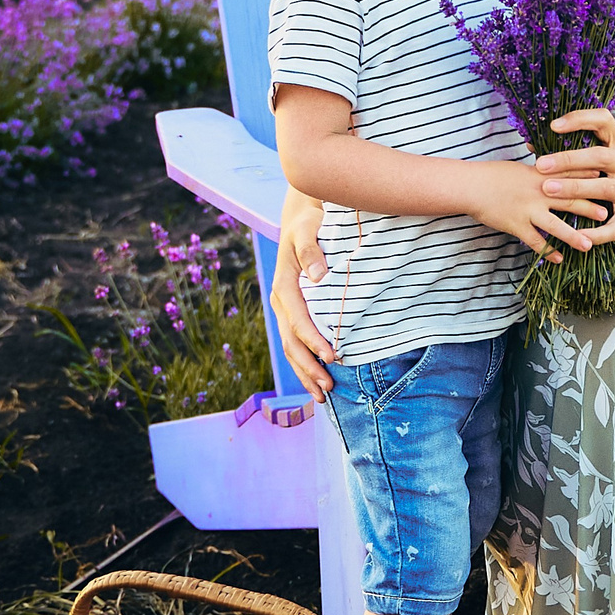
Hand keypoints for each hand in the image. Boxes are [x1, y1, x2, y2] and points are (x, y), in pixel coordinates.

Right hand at [272, 189, 335, 401]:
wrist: (302, 219)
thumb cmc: (311, 222)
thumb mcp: (309, 228)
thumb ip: (311, 250)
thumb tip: (317, 275)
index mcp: (285, 284)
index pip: (298, 319)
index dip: (313, 340)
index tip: (332, 356)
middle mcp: (281, 301)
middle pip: (291, 342)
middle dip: (309, 367)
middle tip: (329, 387)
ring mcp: (286, 310)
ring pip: (291, 348)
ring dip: (305, 372)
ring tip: (323, 395)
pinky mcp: (294, 313)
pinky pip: (297, 343)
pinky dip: (306, 364)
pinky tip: (318, 381)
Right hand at [466, 160, 614, 260]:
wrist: (471, 186)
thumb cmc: (494, 175)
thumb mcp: (521, 168)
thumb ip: (542, 173)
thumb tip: (558, 174)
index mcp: (541, 175)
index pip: (570, 174)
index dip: (590, 177)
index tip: (608, 179)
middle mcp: (538, 192)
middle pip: (569, 200)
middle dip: (590, 207)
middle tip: (608, 214)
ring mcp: (528, 210)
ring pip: (555, 225)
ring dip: (573, 236)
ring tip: (589, 244)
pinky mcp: (516, 225)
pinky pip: (536, 241)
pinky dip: (548, 252)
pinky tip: (560, 260)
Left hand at [532, 108, 614, 241]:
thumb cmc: (612, 174)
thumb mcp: (600, 157)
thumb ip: (572, 149)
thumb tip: (531, 145)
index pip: (604, 121)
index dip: (580, 120)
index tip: (553, 126)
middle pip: (601, 156)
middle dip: (569, 160)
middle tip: (541, 165)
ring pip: (604, 188)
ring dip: (574, 188)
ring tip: (548, 189)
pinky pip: (612, 226)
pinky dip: (595, 231)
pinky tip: (576, 233)